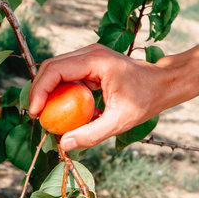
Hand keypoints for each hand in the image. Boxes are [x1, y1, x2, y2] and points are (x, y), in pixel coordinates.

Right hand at [29, 44, 167, 150]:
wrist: (162, 83)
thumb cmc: (146, 99)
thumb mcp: (120, 121)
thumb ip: (92, 134)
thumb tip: (65, 144)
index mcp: (96, 61)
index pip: (55, 70)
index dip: (40, 90)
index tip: (36, 113)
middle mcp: (89, 53)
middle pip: (51, 67)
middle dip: (38, 91)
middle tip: (36, 116)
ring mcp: (89, 57)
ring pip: (57, 70)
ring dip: (48, 91)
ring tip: (47, 114)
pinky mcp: (91, 64)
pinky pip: (68, 76)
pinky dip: (61, 92)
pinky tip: (67, 110)